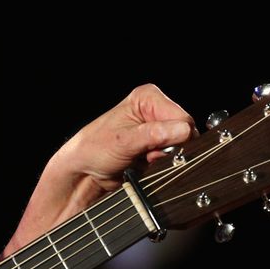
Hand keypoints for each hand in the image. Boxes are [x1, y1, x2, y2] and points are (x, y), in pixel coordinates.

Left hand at [41, 83, 195, 220]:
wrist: (84, 171)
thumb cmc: (93, 149)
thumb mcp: (124, 141)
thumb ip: (154, 135)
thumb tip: (183, 131)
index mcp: (147, 97)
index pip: (182, 117)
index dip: (176, 137)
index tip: (156, 148)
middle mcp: (155, 109)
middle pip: (185, 133)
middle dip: (170, 149)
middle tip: (147, 156)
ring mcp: (157, 128)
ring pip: (181, 147)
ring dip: (165, 159)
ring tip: (142, 159)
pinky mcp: (157, 146)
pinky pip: (173, 158)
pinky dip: (162, 165)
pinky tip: (144, 164)